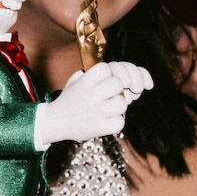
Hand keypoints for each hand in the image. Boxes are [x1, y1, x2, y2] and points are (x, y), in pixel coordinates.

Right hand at [35, 60, 152, 145]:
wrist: (55, 122)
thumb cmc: (73, 98)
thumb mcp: (79, 79)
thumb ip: (103, 73)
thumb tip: (141, 79)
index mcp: (84, 81)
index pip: (108, 67)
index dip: (115, 71)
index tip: (111, 79)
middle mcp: (90, 94)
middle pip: (118, 83)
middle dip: (120, 88)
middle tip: (113, 94)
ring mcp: (95, 112)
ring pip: (122, 103)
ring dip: (119, 106)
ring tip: (106, 109)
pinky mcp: (99, 128)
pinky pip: (120, 122)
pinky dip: (117, 122)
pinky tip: (106, 120)